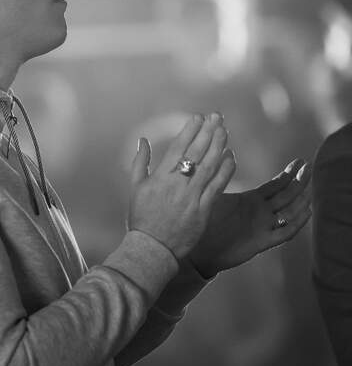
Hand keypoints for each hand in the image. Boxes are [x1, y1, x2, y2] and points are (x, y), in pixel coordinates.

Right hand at [128, 112, 235, 259]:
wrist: (153, 248)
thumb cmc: (141, 218)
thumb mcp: (135, 188)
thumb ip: (140, 162)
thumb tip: (143, 139)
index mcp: (160, 178)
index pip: (179, 148)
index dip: (191, 130)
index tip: (199, 117)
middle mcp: (177, 184)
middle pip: (197, 152)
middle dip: (208, 132)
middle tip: (217, 117)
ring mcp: (192, 197)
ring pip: (209, 166)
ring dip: (219, 146)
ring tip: (225, 131)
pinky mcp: (203, 210)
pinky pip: (217, 186)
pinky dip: (225, 170)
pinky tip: (231, 156)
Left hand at [189, 159, 311, 277]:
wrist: (200, 250)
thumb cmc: (204, 222)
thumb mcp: (214, 196)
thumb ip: (220, 178)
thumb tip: (222, 156)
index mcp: (251, 200)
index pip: (275, 185)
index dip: (288, 174)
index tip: (299, 161)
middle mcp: (261, 213)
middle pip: (286, 196)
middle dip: (299, 182)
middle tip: (310, 167)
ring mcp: (263, 227)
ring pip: (289, 213)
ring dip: (300, 202)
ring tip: (311, 189)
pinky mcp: (262, 242)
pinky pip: (284, 233)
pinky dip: (296, 224)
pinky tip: (307, 213)